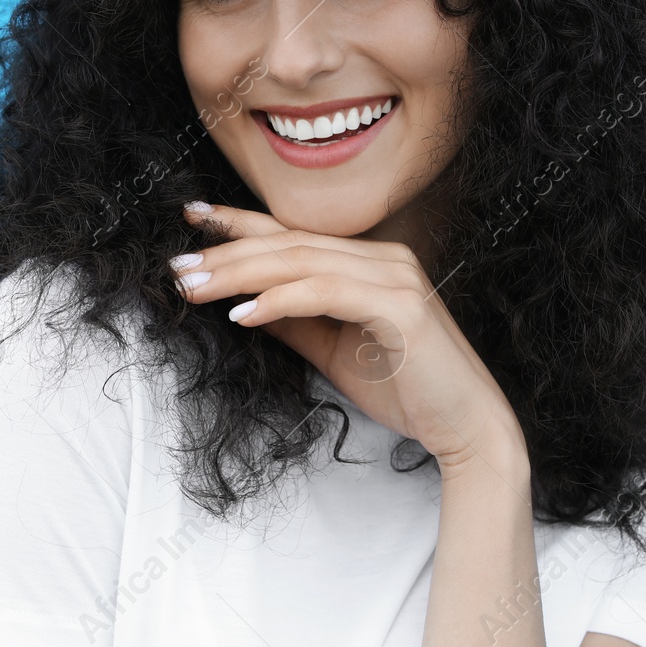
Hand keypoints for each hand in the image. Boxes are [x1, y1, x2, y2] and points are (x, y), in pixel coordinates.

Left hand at [171, 201, 528, 481]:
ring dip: (241, 273)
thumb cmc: (405, 390)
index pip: (293, 233)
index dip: (239, 223)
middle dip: (227, 252)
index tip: (191, 218)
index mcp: (369, 261)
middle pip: (289, 243)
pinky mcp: (400, 307)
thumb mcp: (331, 350)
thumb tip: (240, 301)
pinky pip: (326, 293)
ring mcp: (395, 277)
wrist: (467, 428)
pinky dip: (280, 300)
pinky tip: (243, 314)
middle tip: (178, 266)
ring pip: (301, 261)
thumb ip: (292, 320)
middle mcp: (384, 258)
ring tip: (194, 288)